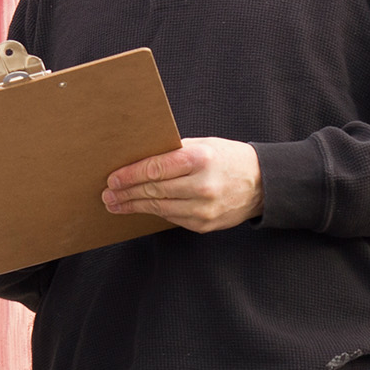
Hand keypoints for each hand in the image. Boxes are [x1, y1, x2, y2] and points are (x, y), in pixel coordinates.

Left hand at [102, 136, 262, 231]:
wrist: (262, 184)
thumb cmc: (226, 158)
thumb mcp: (202, 145)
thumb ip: (172, 152)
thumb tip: (135, 158)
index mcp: (200, 159)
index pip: (155, 168)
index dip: (130, 175)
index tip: (112, 179)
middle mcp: (202, 186)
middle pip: (154, 191)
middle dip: (126, 193)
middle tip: (107, 195)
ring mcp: (204, 208)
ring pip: (159, 208)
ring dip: (134, 206)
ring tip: (116, 204)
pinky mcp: (205, 224)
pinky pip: (171, 218)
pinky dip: (154, 212)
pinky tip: (140, 208)